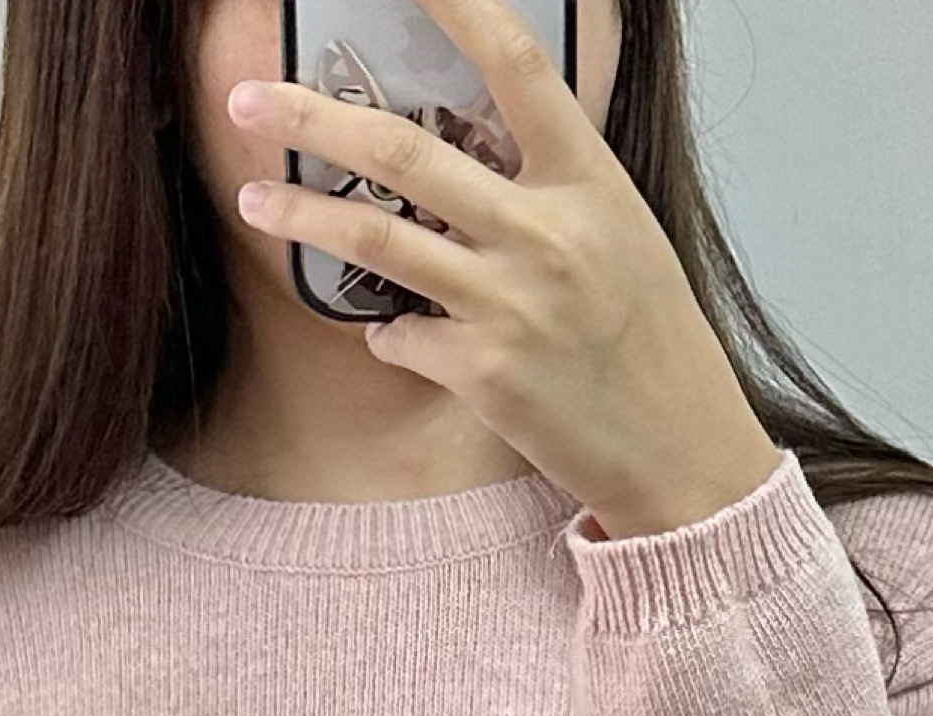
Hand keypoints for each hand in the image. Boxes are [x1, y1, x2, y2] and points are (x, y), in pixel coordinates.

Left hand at [223, 0, 785, 540]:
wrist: (683, 454)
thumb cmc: (654, 345)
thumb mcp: (623, 237)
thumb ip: (553, 190)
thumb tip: (477, 149)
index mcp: (591, 183)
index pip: (516, 66)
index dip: (456, 5)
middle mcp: (547, 234)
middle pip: (404, 152)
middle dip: (311, 121)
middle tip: (249, 101)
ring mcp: (511, 305)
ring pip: (376, 242)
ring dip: (300, 218)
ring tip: (252, 201)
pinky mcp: (483, 374)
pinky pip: (400, 338)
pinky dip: (386, 335)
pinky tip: (395, 337)